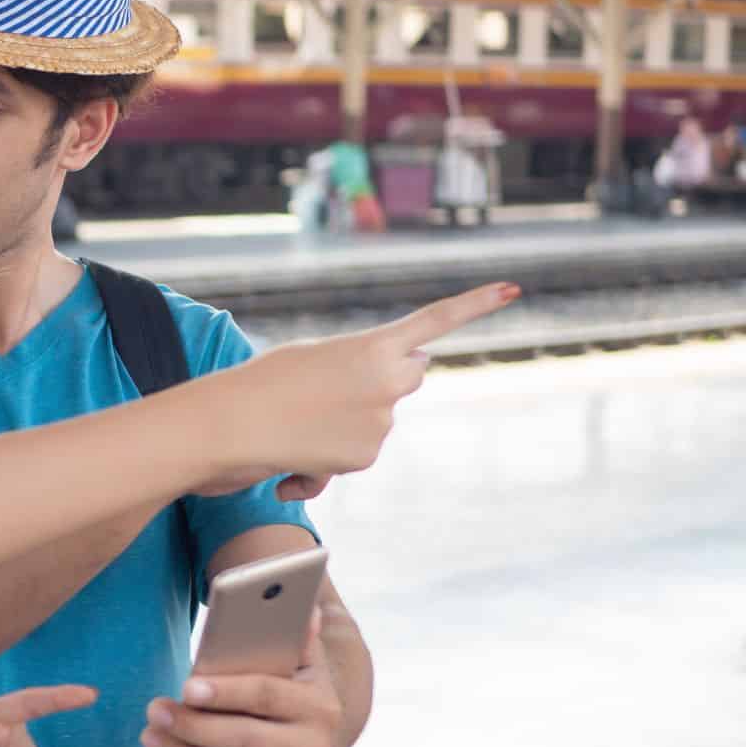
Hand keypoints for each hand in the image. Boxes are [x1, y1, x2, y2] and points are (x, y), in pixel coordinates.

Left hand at [140, 610, 341, 746]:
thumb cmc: (291, 684)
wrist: (313, 736)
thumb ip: (291, 633)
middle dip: (192, 727)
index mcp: (319, 705)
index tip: (186, 687)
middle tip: (154, 710)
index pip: (267, 695)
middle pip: (242, 740)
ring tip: (147, 736)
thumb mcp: (298, 657)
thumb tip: (304, 607)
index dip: (226, 692)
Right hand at [225, 282, 519, 486]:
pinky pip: (359, 452)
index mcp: (373, 346)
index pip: (435, 321)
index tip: (513, 289)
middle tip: (345, 381)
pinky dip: (332, 456)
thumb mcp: (314, 357)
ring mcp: (381, 423)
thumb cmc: (264, 382)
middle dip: (391, 375)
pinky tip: (299, 454)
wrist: (233, 424)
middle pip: (412, 373)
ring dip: (353, 418)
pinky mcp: (365, 457)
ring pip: (382, 416)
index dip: (476, 304)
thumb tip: (402, 387)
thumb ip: (360, 362)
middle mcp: (387, 383)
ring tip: (304, 420)